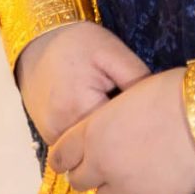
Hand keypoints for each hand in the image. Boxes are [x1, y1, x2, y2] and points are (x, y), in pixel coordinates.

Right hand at [17, 22, 148, 148]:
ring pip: (86, 153)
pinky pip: (73, 148)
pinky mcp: (45, 135)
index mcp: (80, 107)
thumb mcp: (112, 52)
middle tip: (134, 121)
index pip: (117, 136)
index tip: (145, 117)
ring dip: (102, 143)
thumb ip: (136, 78)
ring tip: (115, 120)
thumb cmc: (78, 44)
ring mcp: (50, 135)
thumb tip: (156, 106)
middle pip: (100, 149)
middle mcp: (61, 128)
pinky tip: (97, 123)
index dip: (135, 128)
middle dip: (120, 140)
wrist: (38, 41)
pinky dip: (87, 142)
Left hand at [48, 69, 194, 193]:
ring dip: (112, 189)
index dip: (66, 158)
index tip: (73, 159)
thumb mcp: (129, 97)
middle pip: (79, 181)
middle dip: (89, 174)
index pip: (60, 156)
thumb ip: (110, 119)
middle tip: (104, 167)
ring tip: (129, 177)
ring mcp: (125, 187)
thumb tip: (112, 129)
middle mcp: (101, 163)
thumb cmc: (172, 94)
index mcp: (92, 132)